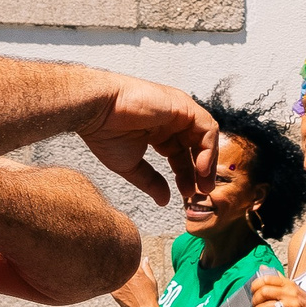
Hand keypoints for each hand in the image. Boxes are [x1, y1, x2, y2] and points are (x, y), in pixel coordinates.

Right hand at [79, 77, 218, 207]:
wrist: (97, 111)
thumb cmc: (106, 133)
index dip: (186, 175)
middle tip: (203, 192)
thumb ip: (150, 182)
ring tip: (203, 184)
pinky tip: (200, 168)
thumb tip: (164, 201)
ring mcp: (178, 111)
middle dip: (201, 172)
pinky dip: (208, 149)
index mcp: (158, 132)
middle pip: (196, 147)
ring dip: (208, 162)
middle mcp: (171, 121)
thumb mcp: (130, 165)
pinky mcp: (184, 106)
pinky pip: (206, 128)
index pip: (181, 155)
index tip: (187, 194)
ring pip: (205, 138)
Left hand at [247, 269, 305, 306]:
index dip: (255, 285)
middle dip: (255, 299)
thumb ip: (278, 279)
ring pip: (268, 306)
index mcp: (289, 283)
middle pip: (264, 292)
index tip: (252, 291)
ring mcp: (292, 305)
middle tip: (253, 304)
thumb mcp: (294, 288)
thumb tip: (262, 268)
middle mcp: (290, 292)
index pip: (267, 279)